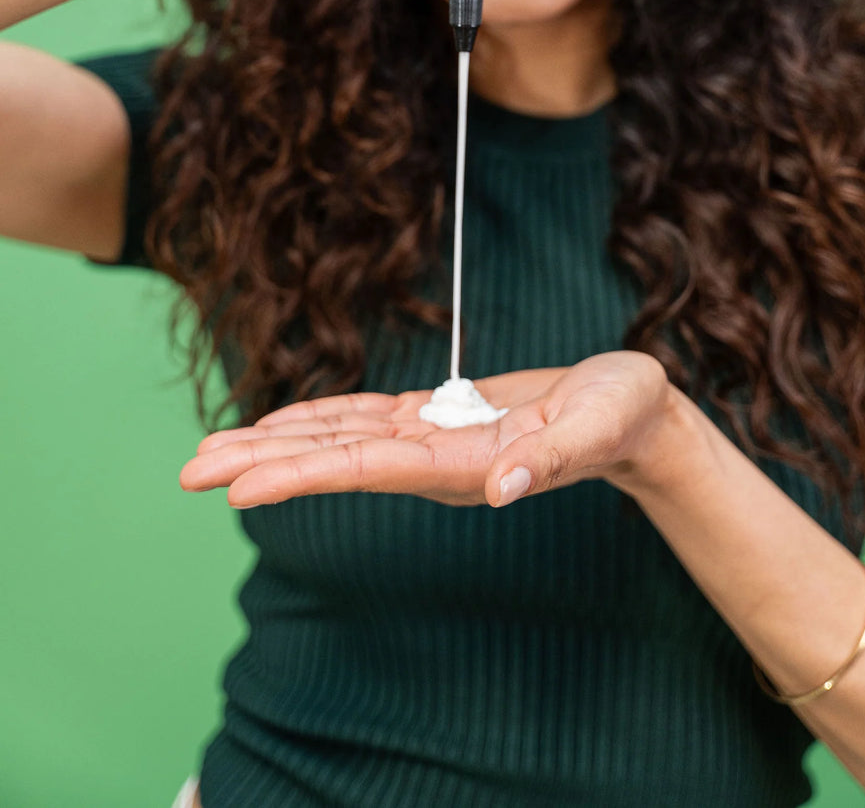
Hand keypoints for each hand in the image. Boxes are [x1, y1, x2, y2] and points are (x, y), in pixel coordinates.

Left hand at [179, 352, 674, 509]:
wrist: (634, 415)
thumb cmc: (622, 415)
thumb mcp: (599, 424)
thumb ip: (554, 457)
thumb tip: (502, 488)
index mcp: (465, 465)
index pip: (367, 471)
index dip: (301, 475)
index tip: (238, 488)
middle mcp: (437, 460)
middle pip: (336, 460)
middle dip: (264, 463)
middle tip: (191, 469)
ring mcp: (435, 440)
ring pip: (343, 439)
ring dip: (279, 442)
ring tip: (217, 447)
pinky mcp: (441, 416)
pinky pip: (368, 417)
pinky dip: (323, 416)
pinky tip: (285, 420)